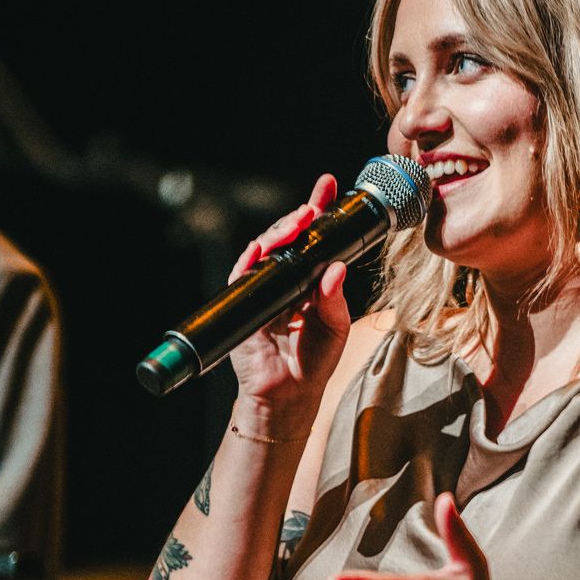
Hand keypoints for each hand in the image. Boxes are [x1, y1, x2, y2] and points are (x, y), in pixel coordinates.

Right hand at [227, 174, 351, 414]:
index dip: (320, 211)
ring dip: (280, 232)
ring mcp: (264, 287)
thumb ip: (335, 298)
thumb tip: (336, 269)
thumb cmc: (314, 360)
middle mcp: (287, 277)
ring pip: (266, 248)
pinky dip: (252, 258)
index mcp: (311, 279)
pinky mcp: (243, 300)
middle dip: (300, 215)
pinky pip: (243, 273)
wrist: (288, 393)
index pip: (314, 239)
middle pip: (289, 237)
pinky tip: (264, 247)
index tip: (329, 186)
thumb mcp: (335, 327)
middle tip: (314, 205)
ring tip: (298, 222)